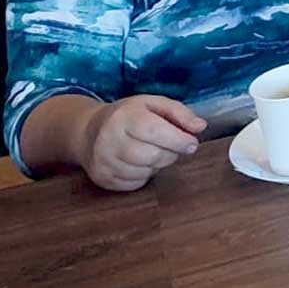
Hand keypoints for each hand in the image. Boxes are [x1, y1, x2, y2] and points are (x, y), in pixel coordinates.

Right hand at [79, 94, 204, 190]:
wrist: (88, 131)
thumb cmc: (128, 115)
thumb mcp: (153, 104)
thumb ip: (179, 113)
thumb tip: (200, 127)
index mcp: (124, 117)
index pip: (155, 131)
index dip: (178, 140)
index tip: (192, 144)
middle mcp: (110, 139)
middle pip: (152, 156)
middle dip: (170, 153)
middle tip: (171, 146)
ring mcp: (103, 161)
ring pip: (145, 171)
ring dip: (157, 165)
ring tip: (152, 151)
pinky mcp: (102, 178)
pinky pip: (135, 183)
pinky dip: (144, 175)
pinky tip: (139, 162)